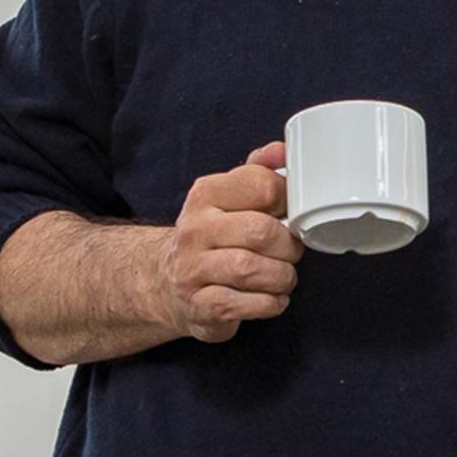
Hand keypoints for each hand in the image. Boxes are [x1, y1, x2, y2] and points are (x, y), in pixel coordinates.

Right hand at [156, 140, 304, 341]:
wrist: (166, 281)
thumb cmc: (212, 237)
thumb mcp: (229, 196)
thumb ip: (258, 171)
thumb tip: (282, 150)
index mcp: (206, 194)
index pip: (262, 186)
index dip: (289, 202)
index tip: (290, 214)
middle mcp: (195, 230)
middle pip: (261, 232)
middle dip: (289, 246)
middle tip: (290, 252)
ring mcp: (193, 269)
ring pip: (253, 270)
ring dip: (282, 276)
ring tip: (282, 276)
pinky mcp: (201, 306)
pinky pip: (249, 304)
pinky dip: (271, 303)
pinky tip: (271, 297)